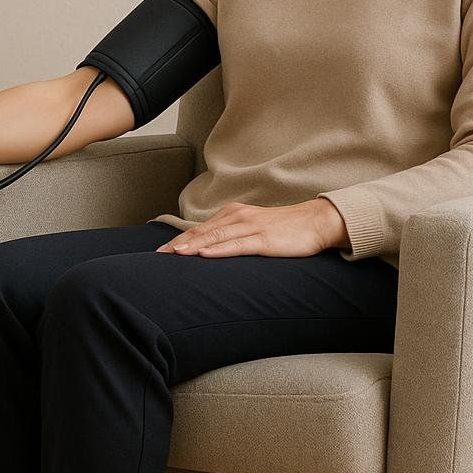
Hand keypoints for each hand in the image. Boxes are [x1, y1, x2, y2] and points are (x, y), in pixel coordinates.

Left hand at [155, 198, 346, 257]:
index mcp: (233, 215)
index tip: (159, 253)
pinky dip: (219, 249)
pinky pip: (238, 245)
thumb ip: (232, 236)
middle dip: (177, 245)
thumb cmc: (284, 229)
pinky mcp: (264, 240)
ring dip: (193, 245)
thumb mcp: (253, 229)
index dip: (178, 241)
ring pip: (215, 237)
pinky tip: (205, 254)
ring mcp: (251, 227)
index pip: (199, 229)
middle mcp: (238, 217)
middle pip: (201, 232)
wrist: (316, 222)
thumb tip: (210, 251)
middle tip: (156, 257)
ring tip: (173, 254)